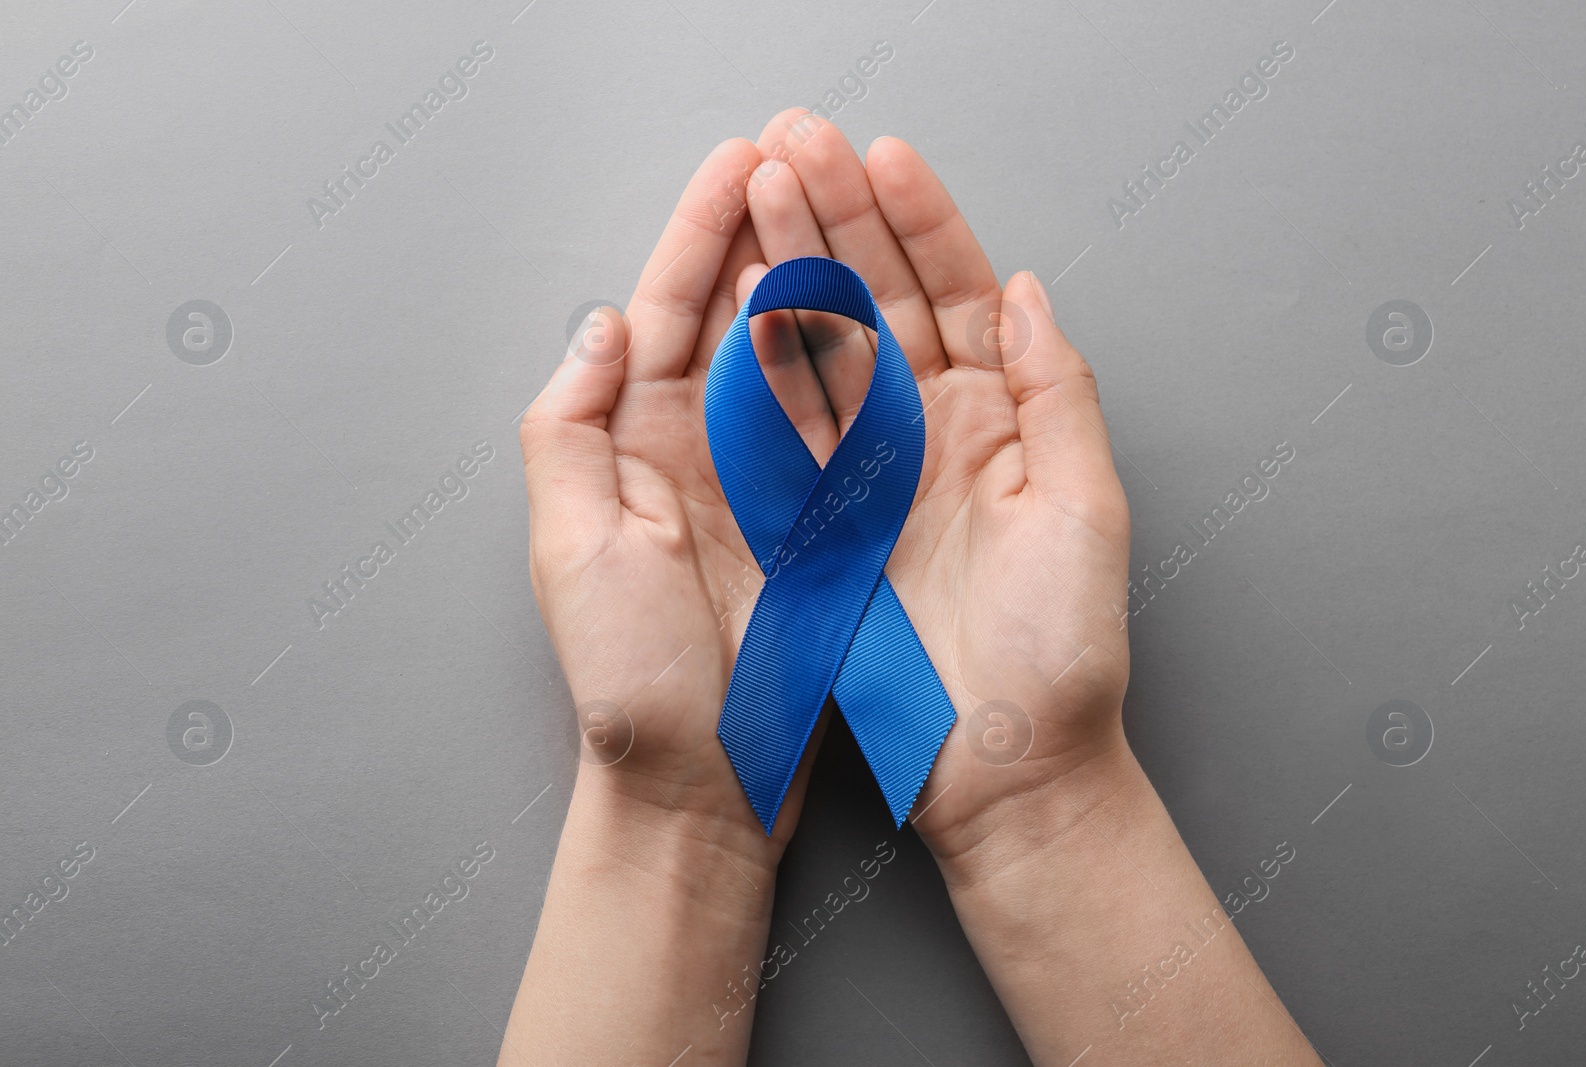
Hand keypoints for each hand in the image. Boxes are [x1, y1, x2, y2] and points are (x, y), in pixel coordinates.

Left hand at [519, 137, 830, 860]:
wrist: (705, 786)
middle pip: (731, 314)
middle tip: (802, 154)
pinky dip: (858, 363)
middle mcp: (691, 454)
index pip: (665, 313)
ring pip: (791, 354)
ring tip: (842, 205)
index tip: (741, 164)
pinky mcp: (813, 521)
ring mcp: (756, 484)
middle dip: (763, 229)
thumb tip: (601, 324)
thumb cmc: (635, 687)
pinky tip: (879, 313)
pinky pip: (839, 424)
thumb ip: (571, 430)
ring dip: (814, 275)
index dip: (701, 233)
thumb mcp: (573, 556)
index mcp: (628, 449)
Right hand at [741, 110, 1133, 861]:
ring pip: (824, 346)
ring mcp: (870, 471)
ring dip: (792, 265)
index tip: (883, 156)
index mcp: (1002, 418)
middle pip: (880, 299)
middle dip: (839, 215)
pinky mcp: (820, 519)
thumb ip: (1056, 391)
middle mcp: (932, 431)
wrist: (1001, 769)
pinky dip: (760, 364)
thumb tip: (1029, 288)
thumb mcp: (1084, 511)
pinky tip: (739, 298)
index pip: (957, 292)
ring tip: (757, 189)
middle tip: (794, 142)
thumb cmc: (1059, 656)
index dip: (921, 221)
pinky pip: (786, 429)